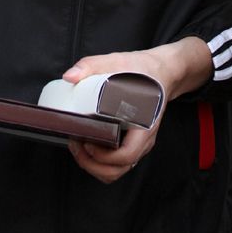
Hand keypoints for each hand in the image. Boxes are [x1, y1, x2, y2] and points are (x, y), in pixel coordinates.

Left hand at [62, 37, 212, 183]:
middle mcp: (142, 140)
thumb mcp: (118, 62)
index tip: (87, 142)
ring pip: (117, 170)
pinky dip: (100, 163)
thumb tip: (69, 76)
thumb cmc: (144, 70)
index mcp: (144, 124)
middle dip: (92, 164)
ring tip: (79, 147)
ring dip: (94, 166)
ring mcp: (137, 144)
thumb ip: (92, 65)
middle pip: (118, 169)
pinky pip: (117, 164)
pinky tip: (88, 146)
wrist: (162, 72)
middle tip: (76, 144)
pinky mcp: (131, 143)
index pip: (127, 155)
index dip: (105, 156)